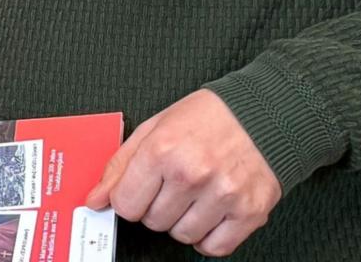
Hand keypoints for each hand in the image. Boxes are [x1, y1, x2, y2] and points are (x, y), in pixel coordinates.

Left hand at [86, 89, 282, 255]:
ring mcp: (223, 195)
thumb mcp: (155, 128)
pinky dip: (209, 236)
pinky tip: (211, 211)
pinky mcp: (249, 212)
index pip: (125, 204)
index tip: (140, 189)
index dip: (129, 198)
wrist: (264, 114)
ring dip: (183, 220)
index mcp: (164, 150)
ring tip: (195, 194)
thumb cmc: (208, 118)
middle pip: (153, 221)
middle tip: (174, 183)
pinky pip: (214, 247)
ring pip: (182, 236)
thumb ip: (121, 165)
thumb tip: (96, 198)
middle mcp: (193, 174)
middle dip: (157, 206)